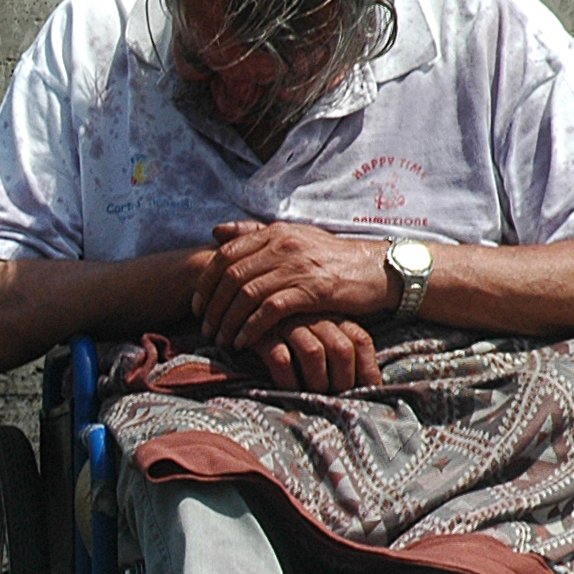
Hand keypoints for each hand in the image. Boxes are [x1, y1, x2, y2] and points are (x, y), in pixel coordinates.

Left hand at [194, 220, 391, 349]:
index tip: (197, 305)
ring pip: (246, 295)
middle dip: (212, 307)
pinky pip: (270, 311)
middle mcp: (283, 246)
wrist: (376, 270)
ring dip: (228, 321)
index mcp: (274, 233)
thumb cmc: (329, 258)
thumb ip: (254, 234)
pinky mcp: (312, 290)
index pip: (225, 255)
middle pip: (231, 277)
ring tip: (220, 339)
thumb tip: (216, 231)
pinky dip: (252, 328)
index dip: (205, 282)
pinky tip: (244, 342)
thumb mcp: (292, 238)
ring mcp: (297, 267)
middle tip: (205, 328)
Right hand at [255, 317, 382, 393]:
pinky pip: (280, 359)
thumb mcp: (318, 332)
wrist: (238, 314)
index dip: (368, 369)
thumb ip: (338, 347)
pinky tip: (287, 391)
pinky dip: (287, 380)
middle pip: (340, 349)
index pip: (360, 341)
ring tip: (312, 397)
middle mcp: (314, 317)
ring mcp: (287, 323)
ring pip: (313, 353)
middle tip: (335, 398)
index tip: (368, 391)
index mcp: (334, 315)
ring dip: (316, 381)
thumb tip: (368, 385)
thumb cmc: (286, 332)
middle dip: (342, 380)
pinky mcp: (261, 334)